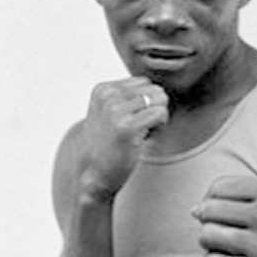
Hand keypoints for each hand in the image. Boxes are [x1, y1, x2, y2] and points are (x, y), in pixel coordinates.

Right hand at [79, 77, 168, 195]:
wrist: (95, 173)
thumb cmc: (110, 144)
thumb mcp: (111, 112)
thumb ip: (129, 96)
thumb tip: (162, 91)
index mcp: (103, 90)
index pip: (144, 83)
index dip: (147, 102)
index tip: (135, 119)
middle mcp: (108, 96)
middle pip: (155, 89)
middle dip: (155, 108)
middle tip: (143, 127)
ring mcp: (116, 111)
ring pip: (160, 99)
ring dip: (159, 117)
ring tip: (144, 132)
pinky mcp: (127, 127)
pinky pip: (160, 113)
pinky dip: (160, 126)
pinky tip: (147, 138)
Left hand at [193, 176, 256, 256]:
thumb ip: (237, 195)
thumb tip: (195, 210)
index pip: (217, 187)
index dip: (211, 201)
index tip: (223, 215)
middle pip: (207, 209)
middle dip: (208, 223)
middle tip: (223, 234)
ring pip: (205, 235)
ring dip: (208, 244)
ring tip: (223, 249)